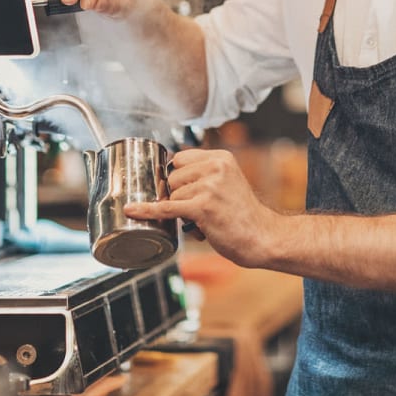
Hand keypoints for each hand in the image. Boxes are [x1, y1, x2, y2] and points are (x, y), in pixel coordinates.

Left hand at [124, 148, 280, 268]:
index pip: (179, 159)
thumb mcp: (228, 182)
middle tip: (200, 210)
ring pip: (171, 195)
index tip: (179, 189)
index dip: (176, 177)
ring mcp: (209, 186)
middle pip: (172, 177)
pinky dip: (147, 210)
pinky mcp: (202, 207)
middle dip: (178, 196)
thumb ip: (204, 175)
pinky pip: (166, 208)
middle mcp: (215, 167)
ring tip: (205, 221)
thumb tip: (169, 179)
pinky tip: (133, 210)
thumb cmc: (243, 215)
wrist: (262, 237)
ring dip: (181, 212)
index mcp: (220, 158)